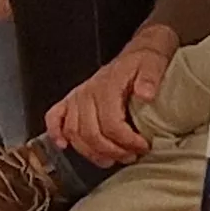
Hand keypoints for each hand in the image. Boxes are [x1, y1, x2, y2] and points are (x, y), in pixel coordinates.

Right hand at [45, 24, 179, 167]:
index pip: (111, 124)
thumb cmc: (146, 60)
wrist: (139, 50)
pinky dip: (55, 132)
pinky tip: (62, 145)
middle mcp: (88, 92)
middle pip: (91, 133)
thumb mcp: (154, 63)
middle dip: (112, 151)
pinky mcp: (72, 99)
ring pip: (74, 132)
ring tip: (111, 159)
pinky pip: (55, 117)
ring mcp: (77, 96)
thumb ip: (150, 78)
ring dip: (90, 151)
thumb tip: (146, 94)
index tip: (143, 147)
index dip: (127, 141)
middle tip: (131, 156)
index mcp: (107, 86)